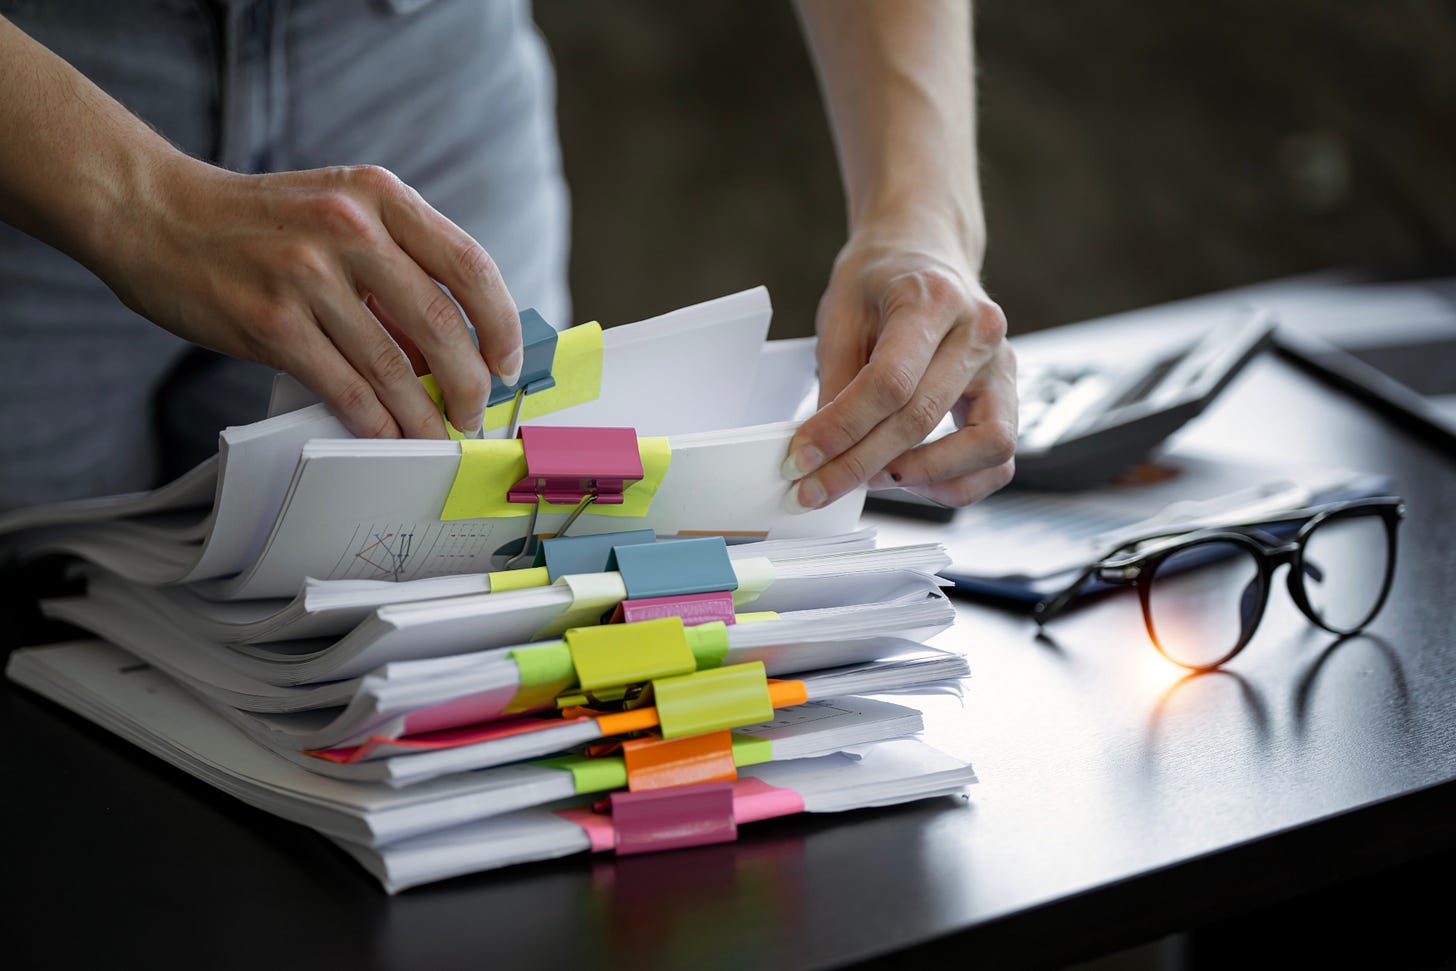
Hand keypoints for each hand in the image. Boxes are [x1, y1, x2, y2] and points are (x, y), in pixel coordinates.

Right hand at [99, 159, 520, 438]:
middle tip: (474, 413)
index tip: (508, 364)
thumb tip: (452, 349)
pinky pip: (345, 388)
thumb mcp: (340, 214)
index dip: (501, 325)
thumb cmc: (261, 224)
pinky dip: (375, 422)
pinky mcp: (271, 323)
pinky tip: (387, 436)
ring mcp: (308, 276)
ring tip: (436, 436)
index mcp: (380, 196)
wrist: (157, 214)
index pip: (470, 266)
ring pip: (394, 367)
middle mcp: (349, 228)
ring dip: (423, 415)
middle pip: (441, 322)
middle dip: (469, 382)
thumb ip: (397, 267)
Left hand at [782, 229, 1017, 510]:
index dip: (841, 429)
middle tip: (815, 488)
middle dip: (860, 464)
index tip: (800, 459)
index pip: (889, 382)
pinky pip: (999, 459)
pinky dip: (957, 482)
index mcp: (933, 299)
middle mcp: (979, 332)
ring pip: (983, 446)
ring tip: (870, 478)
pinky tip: (910, 477)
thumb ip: (834, 380)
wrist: (924, 250)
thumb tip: (819, 451)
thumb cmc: (880, 279)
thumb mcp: (840, 312)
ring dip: (921, 476)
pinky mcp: (1010, 395)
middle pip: (922, 418)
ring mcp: (1003, 365)